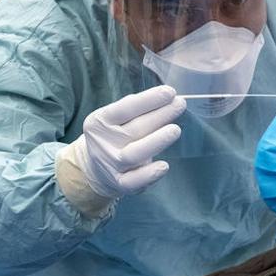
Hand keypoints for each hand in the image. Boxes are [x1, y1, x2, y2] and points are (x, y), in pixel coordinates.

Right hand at [70, 86, 185, 198]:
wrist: (96, 169)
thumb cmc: (115, 136)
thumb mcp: (116, 119)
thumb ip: (136, 109)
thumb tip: (167, 97)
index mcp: (100, 122)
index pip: (125, 108)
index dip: (149, 99)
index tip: (170, 92)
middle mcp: (104, 143)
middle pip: (134, 128)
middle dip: (160, 115)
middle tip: (180, 104)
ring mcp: (111, 164)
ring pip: (133, 154)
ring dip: (156, 141)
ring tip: (175, 130)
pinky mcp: (119, 183)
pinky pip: (133, 182)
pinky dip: (149, 175)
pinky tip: (164, 166)